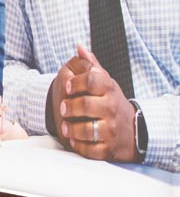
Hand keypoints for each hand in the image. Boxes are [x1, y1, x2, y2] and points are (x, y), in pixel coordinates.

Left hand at [54, 45, 138, 161]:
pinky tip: (74, 139)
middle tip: (62, 108)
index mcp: (109, 90)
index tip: (67, 87)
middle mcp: (112, 109)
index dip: (75, 82)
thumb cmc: (111, 103)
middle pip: (85, 105)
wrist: (134, 131)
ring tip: (65, 126)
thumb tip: (79, 47)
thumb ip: (91, 66)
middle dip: (68, 107)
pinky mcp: (108, 149)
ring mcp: (111, 130)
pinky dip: (78, 145)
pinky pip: (89, 149)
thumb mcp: (106, 83)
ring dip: (71, 128)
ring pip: (86, 129)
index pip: (91, 79)